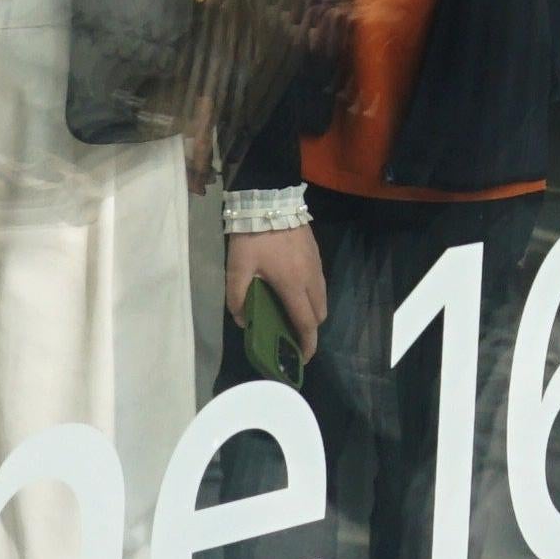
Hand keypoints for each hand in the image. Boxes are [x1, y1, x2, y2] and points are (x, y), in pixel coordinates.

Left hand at [230, 221, 326, 348]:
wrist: (271, 201)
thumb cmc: (254, 237)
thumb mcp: (237, 267)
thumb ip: (237, 297)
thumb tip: (243, 320)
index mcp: (293, 285)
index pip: (306, 323)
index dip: (306, 344)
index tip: (303, 358)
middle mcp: (310, 279)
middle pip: (319, 314)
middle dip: (309, 330)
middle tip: (292, 336)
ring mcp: (316, 266)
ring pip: (322, 299)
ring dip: (312, 312)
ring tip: (293, 315)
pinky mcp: (316, 255)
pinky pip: (320, 284)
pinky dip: (312, 296)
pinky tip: (295, 291)